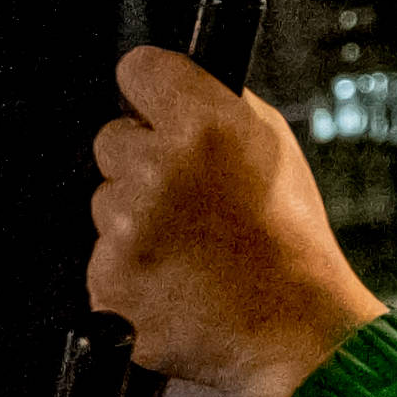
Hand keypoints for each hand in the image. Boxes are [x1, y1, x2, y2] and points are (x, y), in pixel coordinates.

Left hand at [87, 44, 384, 396]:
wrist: (293, 327)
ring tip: (188, 248)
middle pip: (111, 141)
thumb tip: (170, 90)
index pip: (137, 70)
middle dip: (140, 163)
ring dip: (134, 221)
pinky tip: (173, 282)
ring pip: (105, 204)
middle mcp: (156, 169)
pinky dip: (130, 272)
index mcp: (202, 125)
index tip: (154, 109)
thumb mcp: (273, 144)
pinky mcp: (107, 283)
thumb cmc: (289, 235)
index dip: (148, 92)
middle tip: (186, 198)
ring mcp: (126, 230)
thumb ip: (217, 106)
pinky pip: (103, 260)